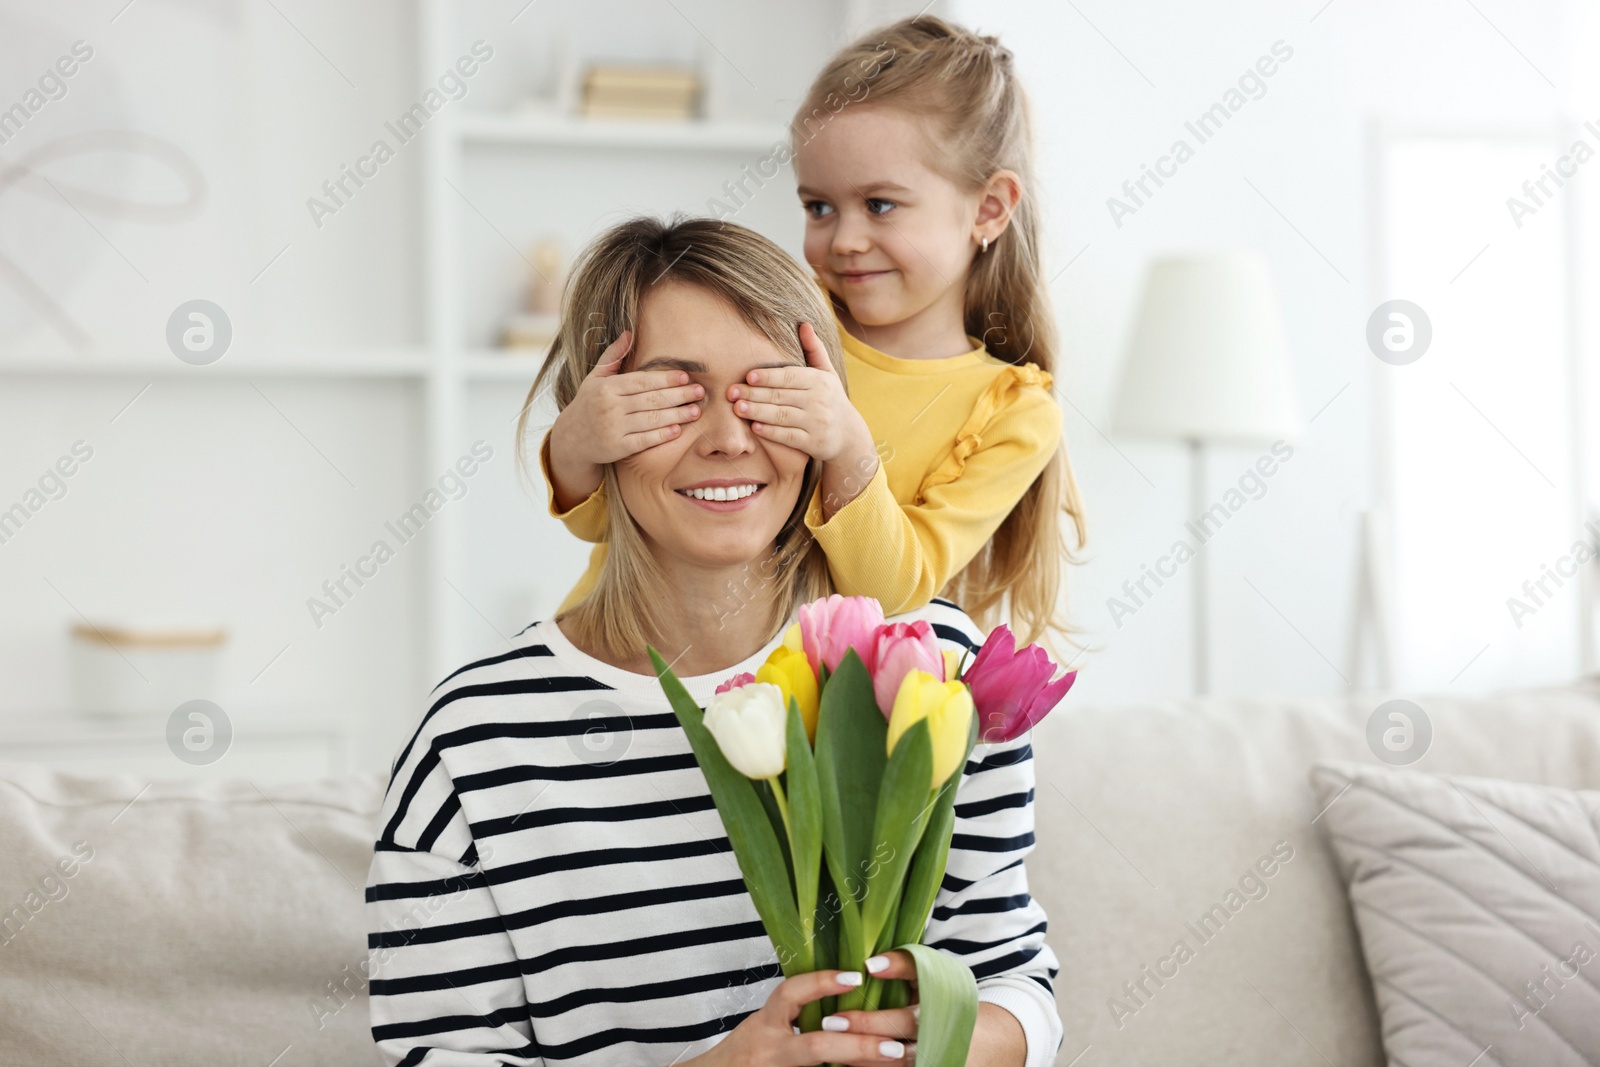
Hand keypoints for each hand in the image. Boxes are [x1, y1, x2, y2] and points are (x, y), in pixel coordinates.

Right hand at [548, 330, 702, 509]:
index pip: (642, 381)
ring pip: (651, 419)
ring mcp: (614, 428)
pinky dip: (661, 435)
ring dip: (676, 415)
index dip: (665, 378)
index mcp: (606, 388)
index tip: (685, 376)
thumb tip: (629, 333)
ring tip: (696, 411)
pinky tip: (677, 430)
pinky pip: (644, 440)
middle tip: (700, 392)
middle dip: (678, 395)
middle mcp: (610, 407)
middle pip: (651, 399)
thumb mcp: (595, 378)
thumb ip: (613, 356)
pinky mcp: (617, 448)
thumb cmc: (588, 404)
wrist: (571, 439)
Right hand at [690, 966, 916, 1066]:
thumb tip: (846, 1000)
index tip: (855, 977)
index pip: (790, 995)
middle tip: (895, 1047)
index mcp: (765, 1024)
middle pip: (815, 1048)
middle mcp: (769, 1049)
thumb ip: (796, 1015)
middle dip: (859, 1047)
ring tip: (894, 1062)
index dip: (821, 984)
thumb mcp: (763, 1027)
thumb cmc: (741, 1053)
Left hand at [728, 322, 871, 463]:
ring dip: (758, 412)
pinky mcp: (813, 443)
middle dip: (755, 394)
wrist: (849, 435)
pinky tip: (755, 427)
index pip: (791, 376)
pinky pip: (789, 437)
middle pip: (781, 396)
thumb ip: (814, 349)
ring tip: (737, 408)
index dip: (769, 376)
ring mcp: (816, 423)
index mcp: (820, 381)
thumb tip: (804, 324)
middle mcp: (819, 401)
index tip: (748, 375)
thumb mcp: (827, 373)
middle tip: (731, 392)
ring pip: (782, 416)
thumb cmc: (831, 399)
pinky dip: (771, 432)